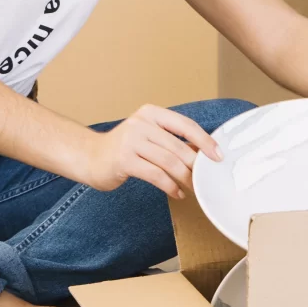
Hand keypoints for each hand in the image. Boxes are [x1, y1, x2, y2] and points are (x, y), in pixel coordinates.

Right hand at [81, 105, 222, 198]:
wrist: (89, 157)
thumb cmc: (124, 149)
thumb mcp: (148, 136)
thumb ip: (170, 141)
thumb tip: (202, 154)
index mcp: (151, 113)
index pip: (185, 125)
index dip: (205, 140)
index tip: (218, 155)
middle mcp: (141, 123)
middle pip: (178, 146)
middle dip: (195, 166)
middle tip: (205, 179)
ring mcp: (131, 140)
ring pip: (169, 161)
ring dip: (184, 178)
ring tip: (192, 189)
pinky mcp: (124, 160)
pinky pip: (155, 175)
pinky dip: (170, 186)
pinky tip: (176, 193)